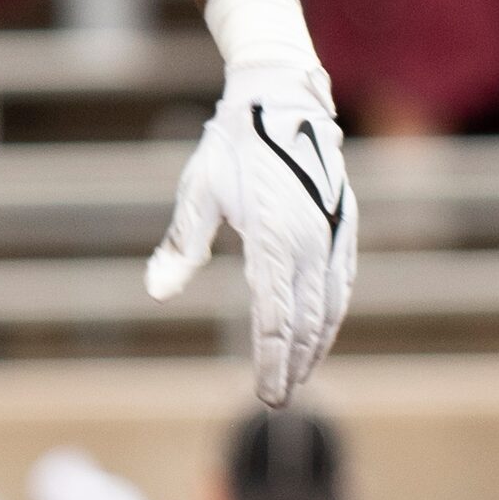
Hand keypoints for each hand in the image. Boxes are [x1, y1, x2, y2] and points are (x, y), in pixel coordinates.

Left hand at [145, 64, 355, 404]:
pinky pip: (342, 285)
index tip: (263, 394)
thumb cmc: (232, 146)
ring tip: (297, 377)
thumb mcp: (198, 192)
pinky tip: (320, 335)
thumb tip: (155, 290)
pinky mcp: (343, 227)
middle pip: (305, 322)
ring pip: (329, 308)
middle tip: (276, 400)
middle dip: (291, 365)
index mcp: (271, 236)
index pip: (273, 317)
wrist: (280, 100)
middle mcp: (309, 241)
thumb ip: (181, 245)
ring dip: (314, 347)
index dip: (269, 361)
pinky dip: (331, 318)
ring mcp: (332, 235)